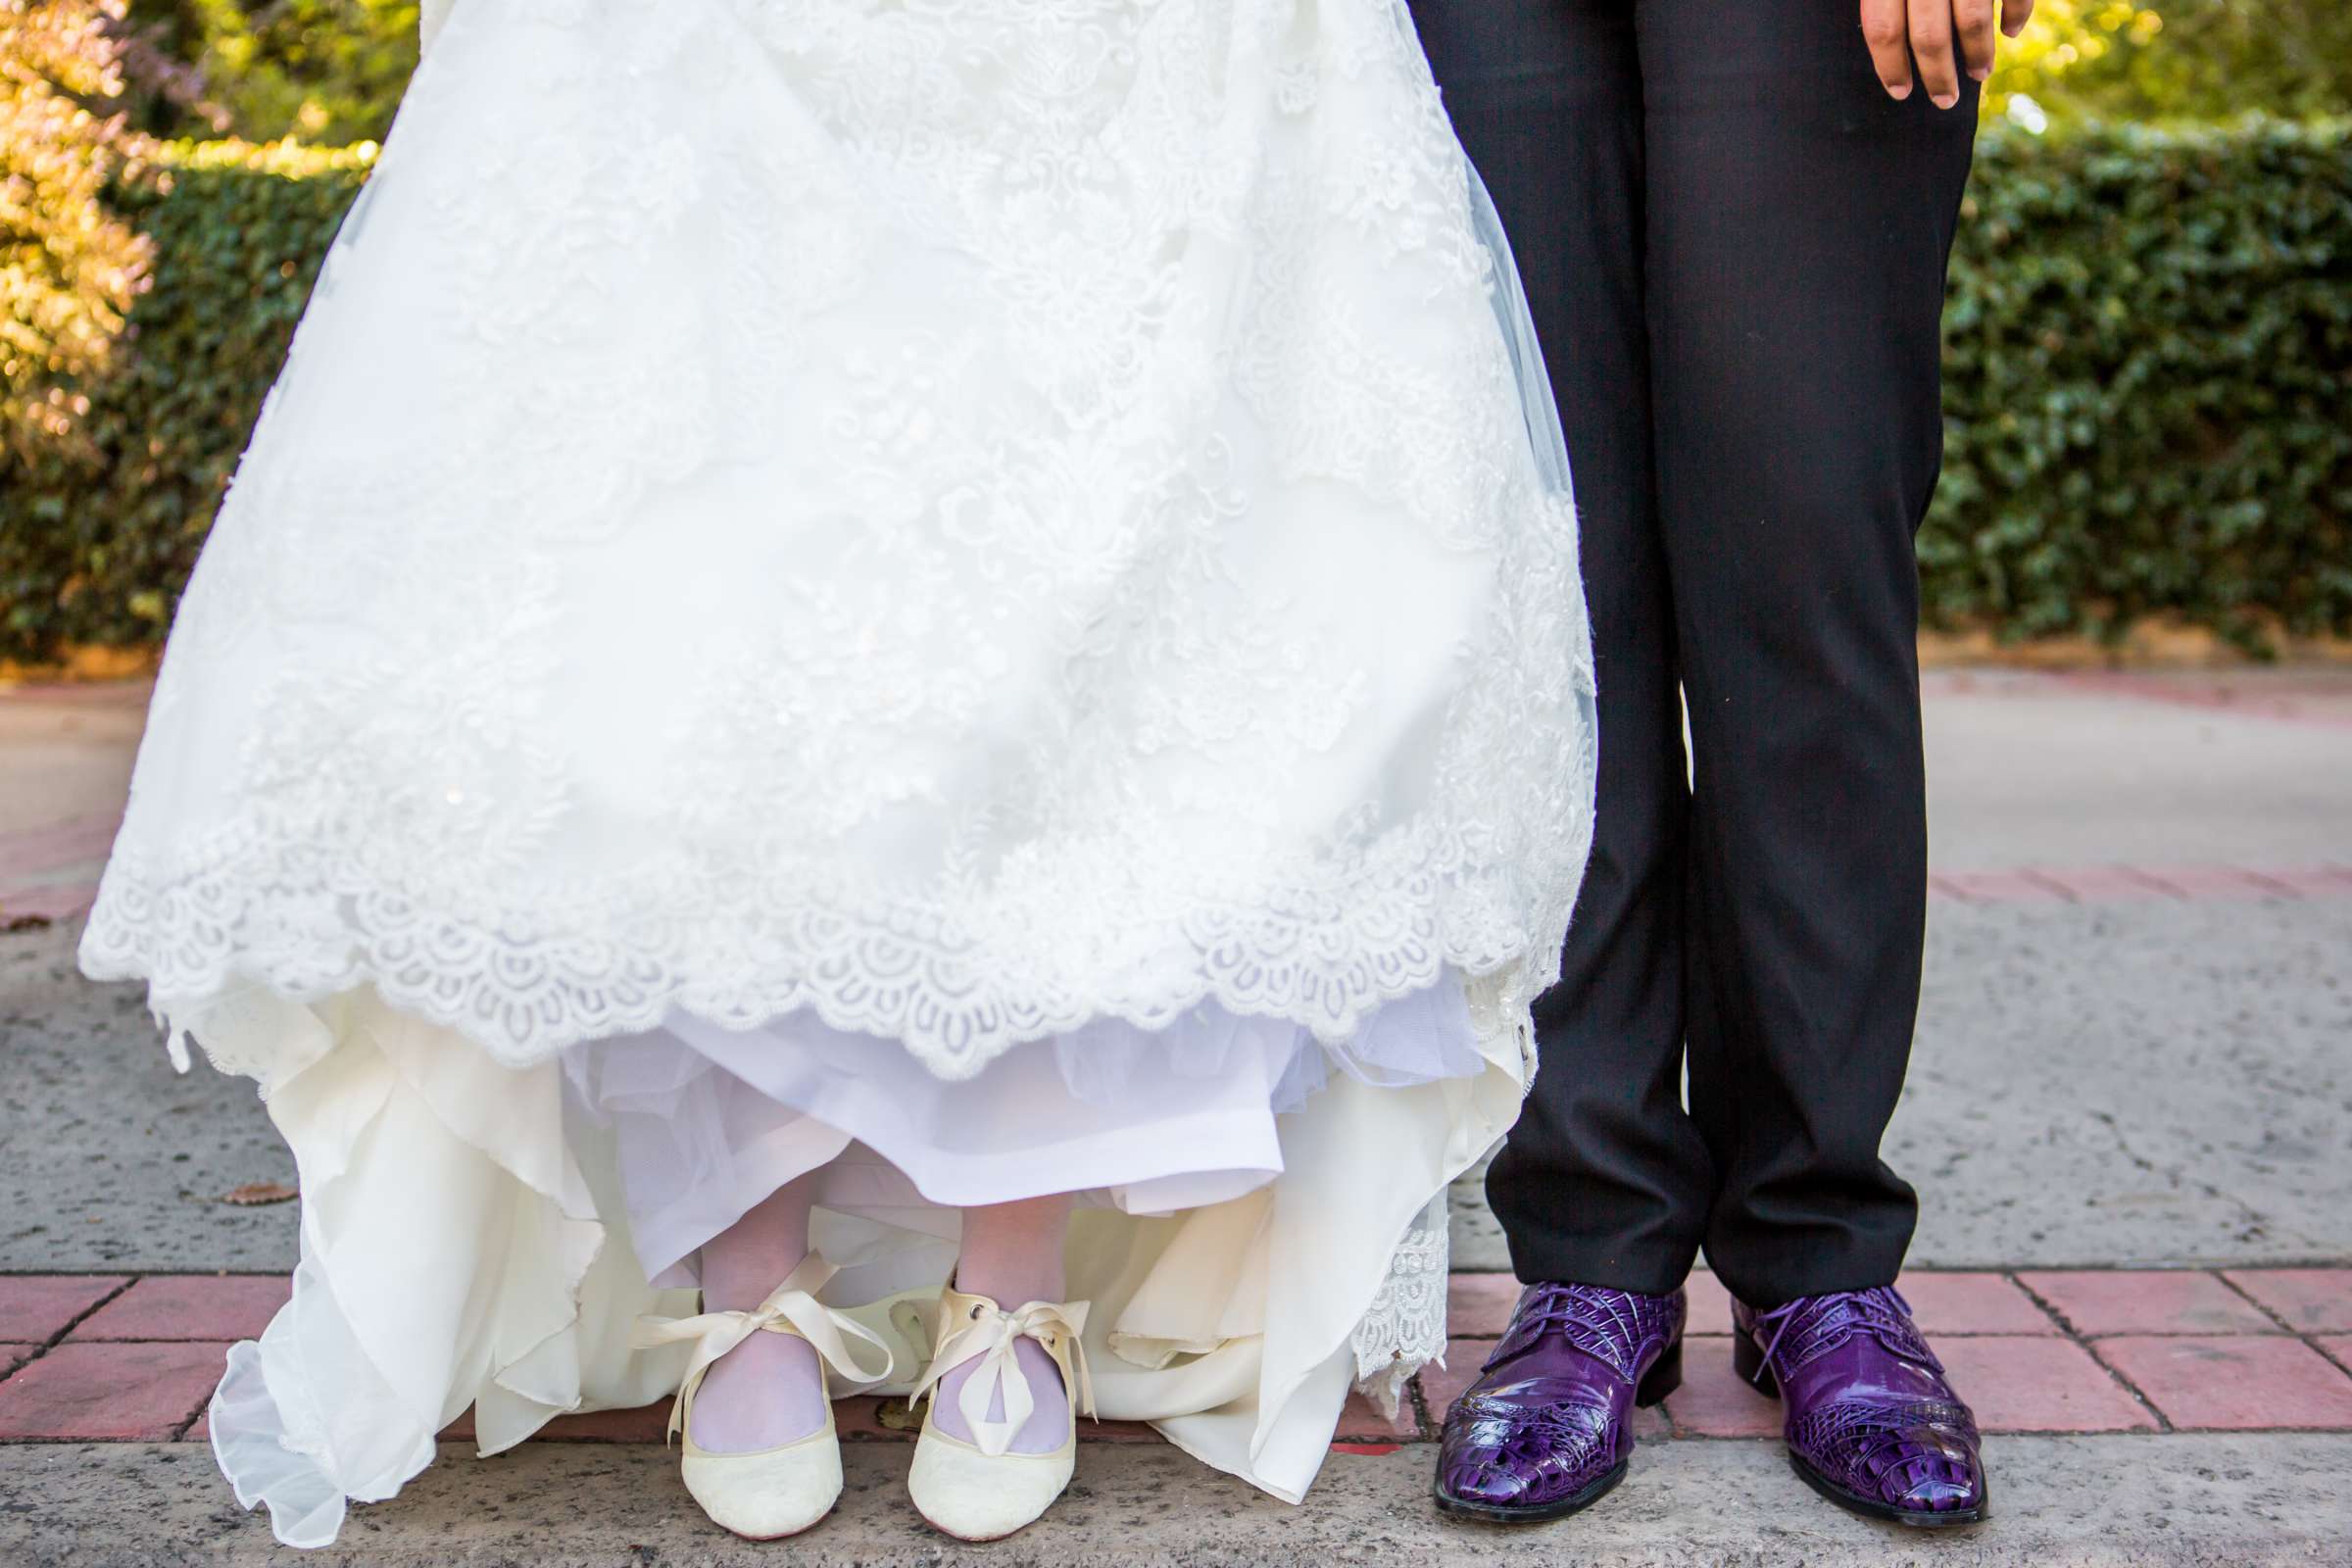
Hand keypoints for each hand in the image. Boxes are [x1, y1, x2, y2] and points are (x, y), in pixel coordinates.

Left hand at [1859, 0, 2033, 108]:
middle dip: (1938, 75)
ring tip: (1980, 73)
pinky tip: (2011, 30)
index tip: (1899, 92)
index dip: (1889, 66)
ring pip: (1973, 21)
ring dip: (1978, 53)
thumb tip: (1881, 37)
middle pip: (1929, 36)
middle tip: (1945, 100)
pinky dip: (2017, 14)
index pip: (1883, 30)